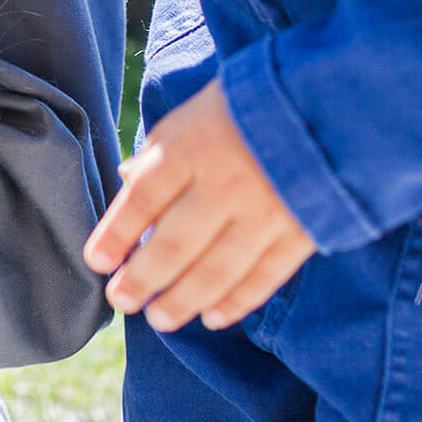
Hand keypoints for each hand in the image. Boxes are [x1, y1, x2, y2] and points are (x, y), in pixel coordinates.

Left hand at [83, 78, 315, 332]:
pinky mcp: (302, 231)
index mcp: (192, 146)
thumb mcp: (190, 116)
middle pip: (175, 243)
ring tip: (159, 320)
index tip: (96, 262)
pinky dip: (237, 302)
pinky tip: (212, 317)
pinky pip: (264, 276)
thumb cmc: (242, 108)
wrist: (326, 101)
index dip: (117, 233)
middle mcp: (226, 182)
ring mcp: (266, 210)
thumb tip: (126, 182)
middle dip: (143, 278)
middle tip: (122, 301)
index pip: (143, 198)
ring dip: (183, 300)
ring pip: (217, 270)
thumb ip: (158, 153)